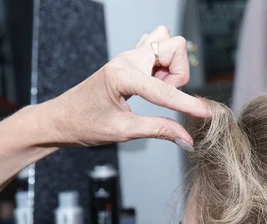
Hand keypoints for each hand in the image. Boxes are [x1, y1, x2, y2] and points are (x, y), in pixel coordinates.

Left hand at [43, 25, 209, 149]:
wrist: (60, 119)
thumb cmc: (84, 124)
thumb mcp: (124, 131)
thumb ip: (159, 131)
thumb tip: (187, 139)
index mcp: (122, 76)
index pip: (165, 90)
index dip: (189, 104)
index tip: (207, 113)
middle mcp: (126, 60)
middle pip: (173, 46)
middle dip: (178, 74)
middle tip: (165, 96)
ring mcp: (128, 57)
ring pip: (166, 41)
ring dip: (172, 65)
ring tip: (160, 87)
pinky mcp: (130, 60)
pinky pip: (156, 47)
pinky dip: (164, 63)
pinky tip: (155, 82)